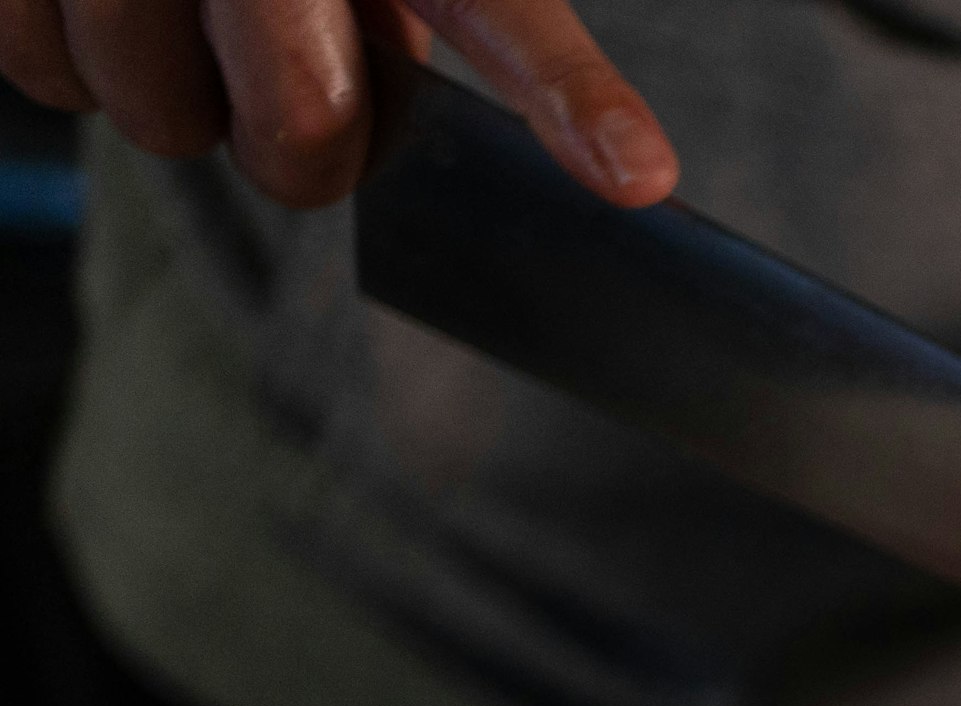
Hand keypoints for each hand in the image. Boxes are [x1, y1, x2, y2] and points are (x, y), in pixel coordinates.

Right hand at [0, 0, 672, 211]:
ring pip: (156, 118)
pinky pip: (43, 78)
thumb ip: (447, 6)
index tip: (638, 172)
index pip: (497, 8)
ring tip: (185, 12)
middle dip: (301, 149)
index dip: (569, 94)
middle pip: (298, 129)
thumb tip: (559, 153)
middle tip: (297, 91)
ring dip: (173, 99)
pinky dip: (67, 60)